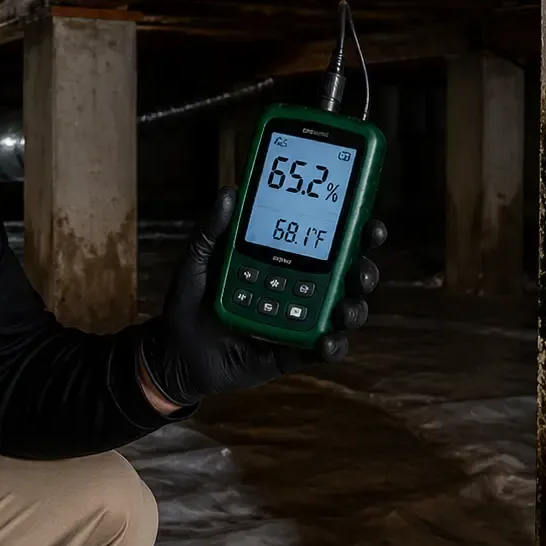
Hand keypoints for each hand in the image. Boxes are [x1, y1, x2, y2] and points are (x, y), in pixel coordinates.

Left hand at [140, 187, 385, 407]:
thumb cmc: (192, 300)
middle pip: (347, 276)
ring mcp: (301, 321)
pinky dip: (332, 347)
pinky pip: (322, 350)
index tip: (368, 222)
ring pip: (343, 312)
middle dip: (364, 271)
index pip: (327, 240)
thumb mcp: (199, 260)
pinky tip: (327, 342)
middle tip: (361, 270)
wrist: (177, 351)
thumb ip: (212, 230)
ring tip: (345, 310)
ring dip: (354, 309)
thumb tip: (229, 192)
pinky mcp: (295, 352)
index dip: (354, 230)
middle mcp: (301, 287)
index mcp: (285, 259)